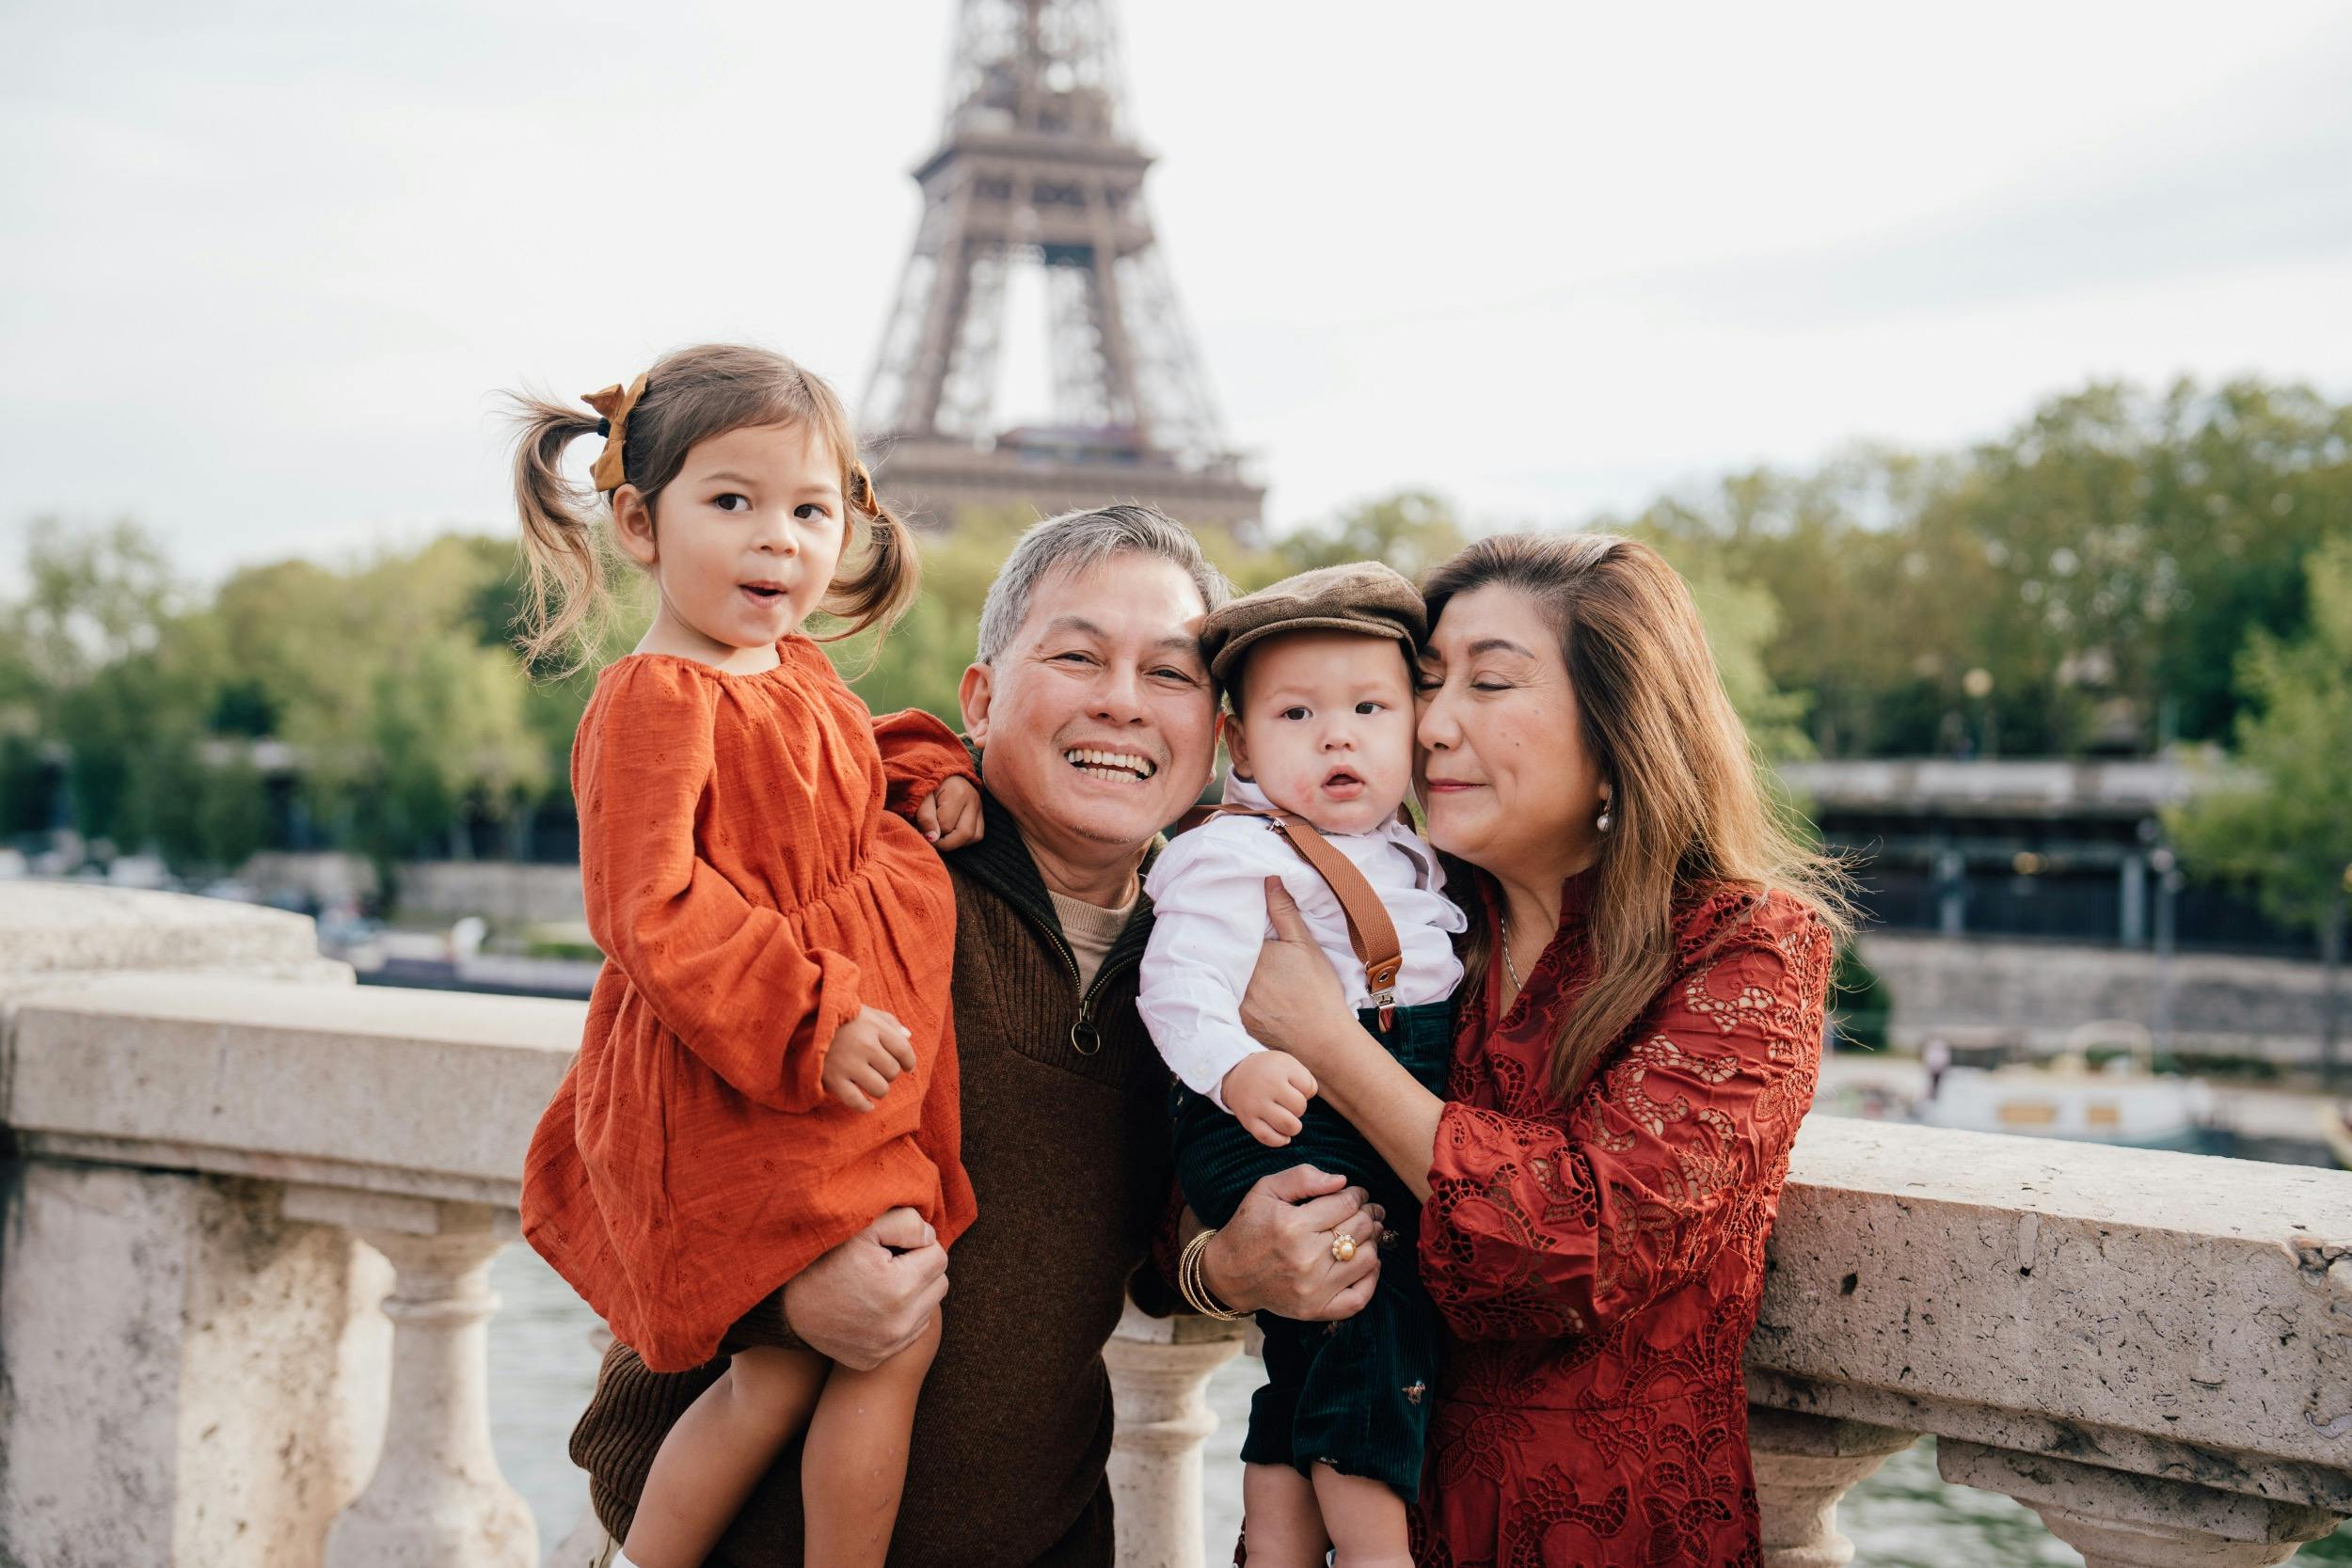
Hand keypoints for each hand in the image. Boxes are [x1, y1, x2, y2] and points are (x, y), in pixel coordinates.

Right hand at [781, 1207, 948, 1369]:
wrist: (788, 1305)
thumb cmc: (826, 1259)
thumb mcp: (864, 1228)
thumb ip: (907, 1223)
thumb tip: (931, 1238)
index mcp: (899, 1287)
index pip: (939, 1256)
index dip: (918, 1245)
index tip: (894, 1246)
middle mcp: (899, 1323)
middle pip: (940, 1284)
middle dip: (922, 1269)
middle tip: (891, 1263)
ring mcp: (888, 1346)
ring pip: (928, 1310)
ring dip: (914, 1295)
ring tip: (882, 1284)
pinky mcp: (877, 1359)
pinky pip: (910, 1333)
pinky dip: (901, 1318)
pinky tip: (876, 1305)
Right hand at [822, 1006, 917, 1110]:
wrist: (801, 1023)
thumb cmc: (839, 1019)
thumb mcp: (866, 1012)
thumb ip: (889, 1022)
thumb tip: (909, 1037)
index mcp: (873, 1026)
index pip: (904, 1050)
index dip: (909, 1061)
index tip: (907, 1066)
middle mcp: (863, 1045)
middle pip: (892, 1071)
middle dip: (890, 1074)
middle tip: (879, 1070)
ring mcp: (847, 1063)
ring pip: (880, 1089)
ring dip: (879, 1089)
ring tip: (872, 1083)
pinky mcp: (832, 1079)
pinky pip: (856, 1101)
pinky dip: (865, 1106)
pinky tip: (867, 1104)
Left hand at [915, 775, 983, 848]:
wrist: (943, 773)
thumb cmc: (929, 785)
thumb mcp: (922, 797)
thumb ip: (925, 817)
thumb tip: (932, 838)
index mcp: (958, 793)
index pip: (946, 826)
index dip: (931, 833)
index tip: (920, 830)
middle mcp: (973, 801)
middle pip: (965, 834)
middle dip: (946, 843)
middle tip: (931, 839)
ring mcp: (980, 808)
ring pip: (974, 837)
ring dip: (956, 842)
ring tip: (941, 835)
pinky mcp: (981, 814)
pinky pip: (977, 835)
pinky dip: (964, 839)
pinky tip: (952, 833)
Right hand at [1199, 1165, 1385, 1320]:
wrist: (1229, 1273)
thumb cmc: (1250, 1227)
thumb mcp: (1266, 1190)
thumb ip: (1303, 1177)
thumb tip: (1342, 1181)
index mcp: (1293, 1225)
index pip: (1346, 1204)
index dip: (1357, 1194)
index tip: (1356, 1193)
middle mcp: (1305, 1258)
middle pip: (1359, 1229)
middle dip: (1369, 1213)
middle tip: (1368, 1209)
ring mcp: (1313, 1288)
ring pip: (1366, 1259)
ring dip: (1372, 1241)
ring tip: (1366, 1232)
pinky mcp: (1315, 1310)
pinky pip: (1359, 1298)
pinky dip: (1371, 1279)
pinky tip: (1369, 1262)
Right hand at [1219, 1049, 1318, 1147]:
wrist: (1236, 1074)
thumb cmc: (1270, 1071)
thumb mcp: (1289, 1064)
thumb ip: (1307, 1081)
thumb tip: (1307, 1103)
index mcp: (1279, 1070)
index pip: (1308, 1089)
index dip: (1306, 1090)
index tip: (1293, 1086)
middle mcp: (1266, 1087)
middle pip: (1299, 1108)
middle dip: (1299, 1109)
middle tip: (1289, 1104)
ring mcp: (1255, 1105)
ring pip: (1287, 1125)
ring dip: (1293, 1126)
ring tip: (1287, 1118)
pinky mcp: (1247, 1121)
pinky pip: (1268, 1138)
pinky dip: (1280, 1140)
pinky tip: (1283, 1135)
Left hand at [1240, 877, 1353, 1072]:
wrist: (1324, 1041)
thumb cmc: (1318, 991)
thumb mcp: (1305, 945)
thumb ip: (1284, 911)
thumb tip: (1269, 877)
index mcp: (1251, 955)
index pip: (1232, 932)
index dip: (1234, 925)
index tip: (1234, 916)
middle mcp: (1236, 980)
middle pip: (1224, 955)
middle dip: (1227, 946)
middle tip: (1232, 936)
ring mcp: (1233, 1004)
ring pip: (1222, 977)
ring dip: (1225, 969)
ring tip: (1240, 965)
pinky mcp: (1235, 1022)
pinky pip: (1225, 1001)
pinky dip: (1228, 993)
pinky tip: (1243, 990)